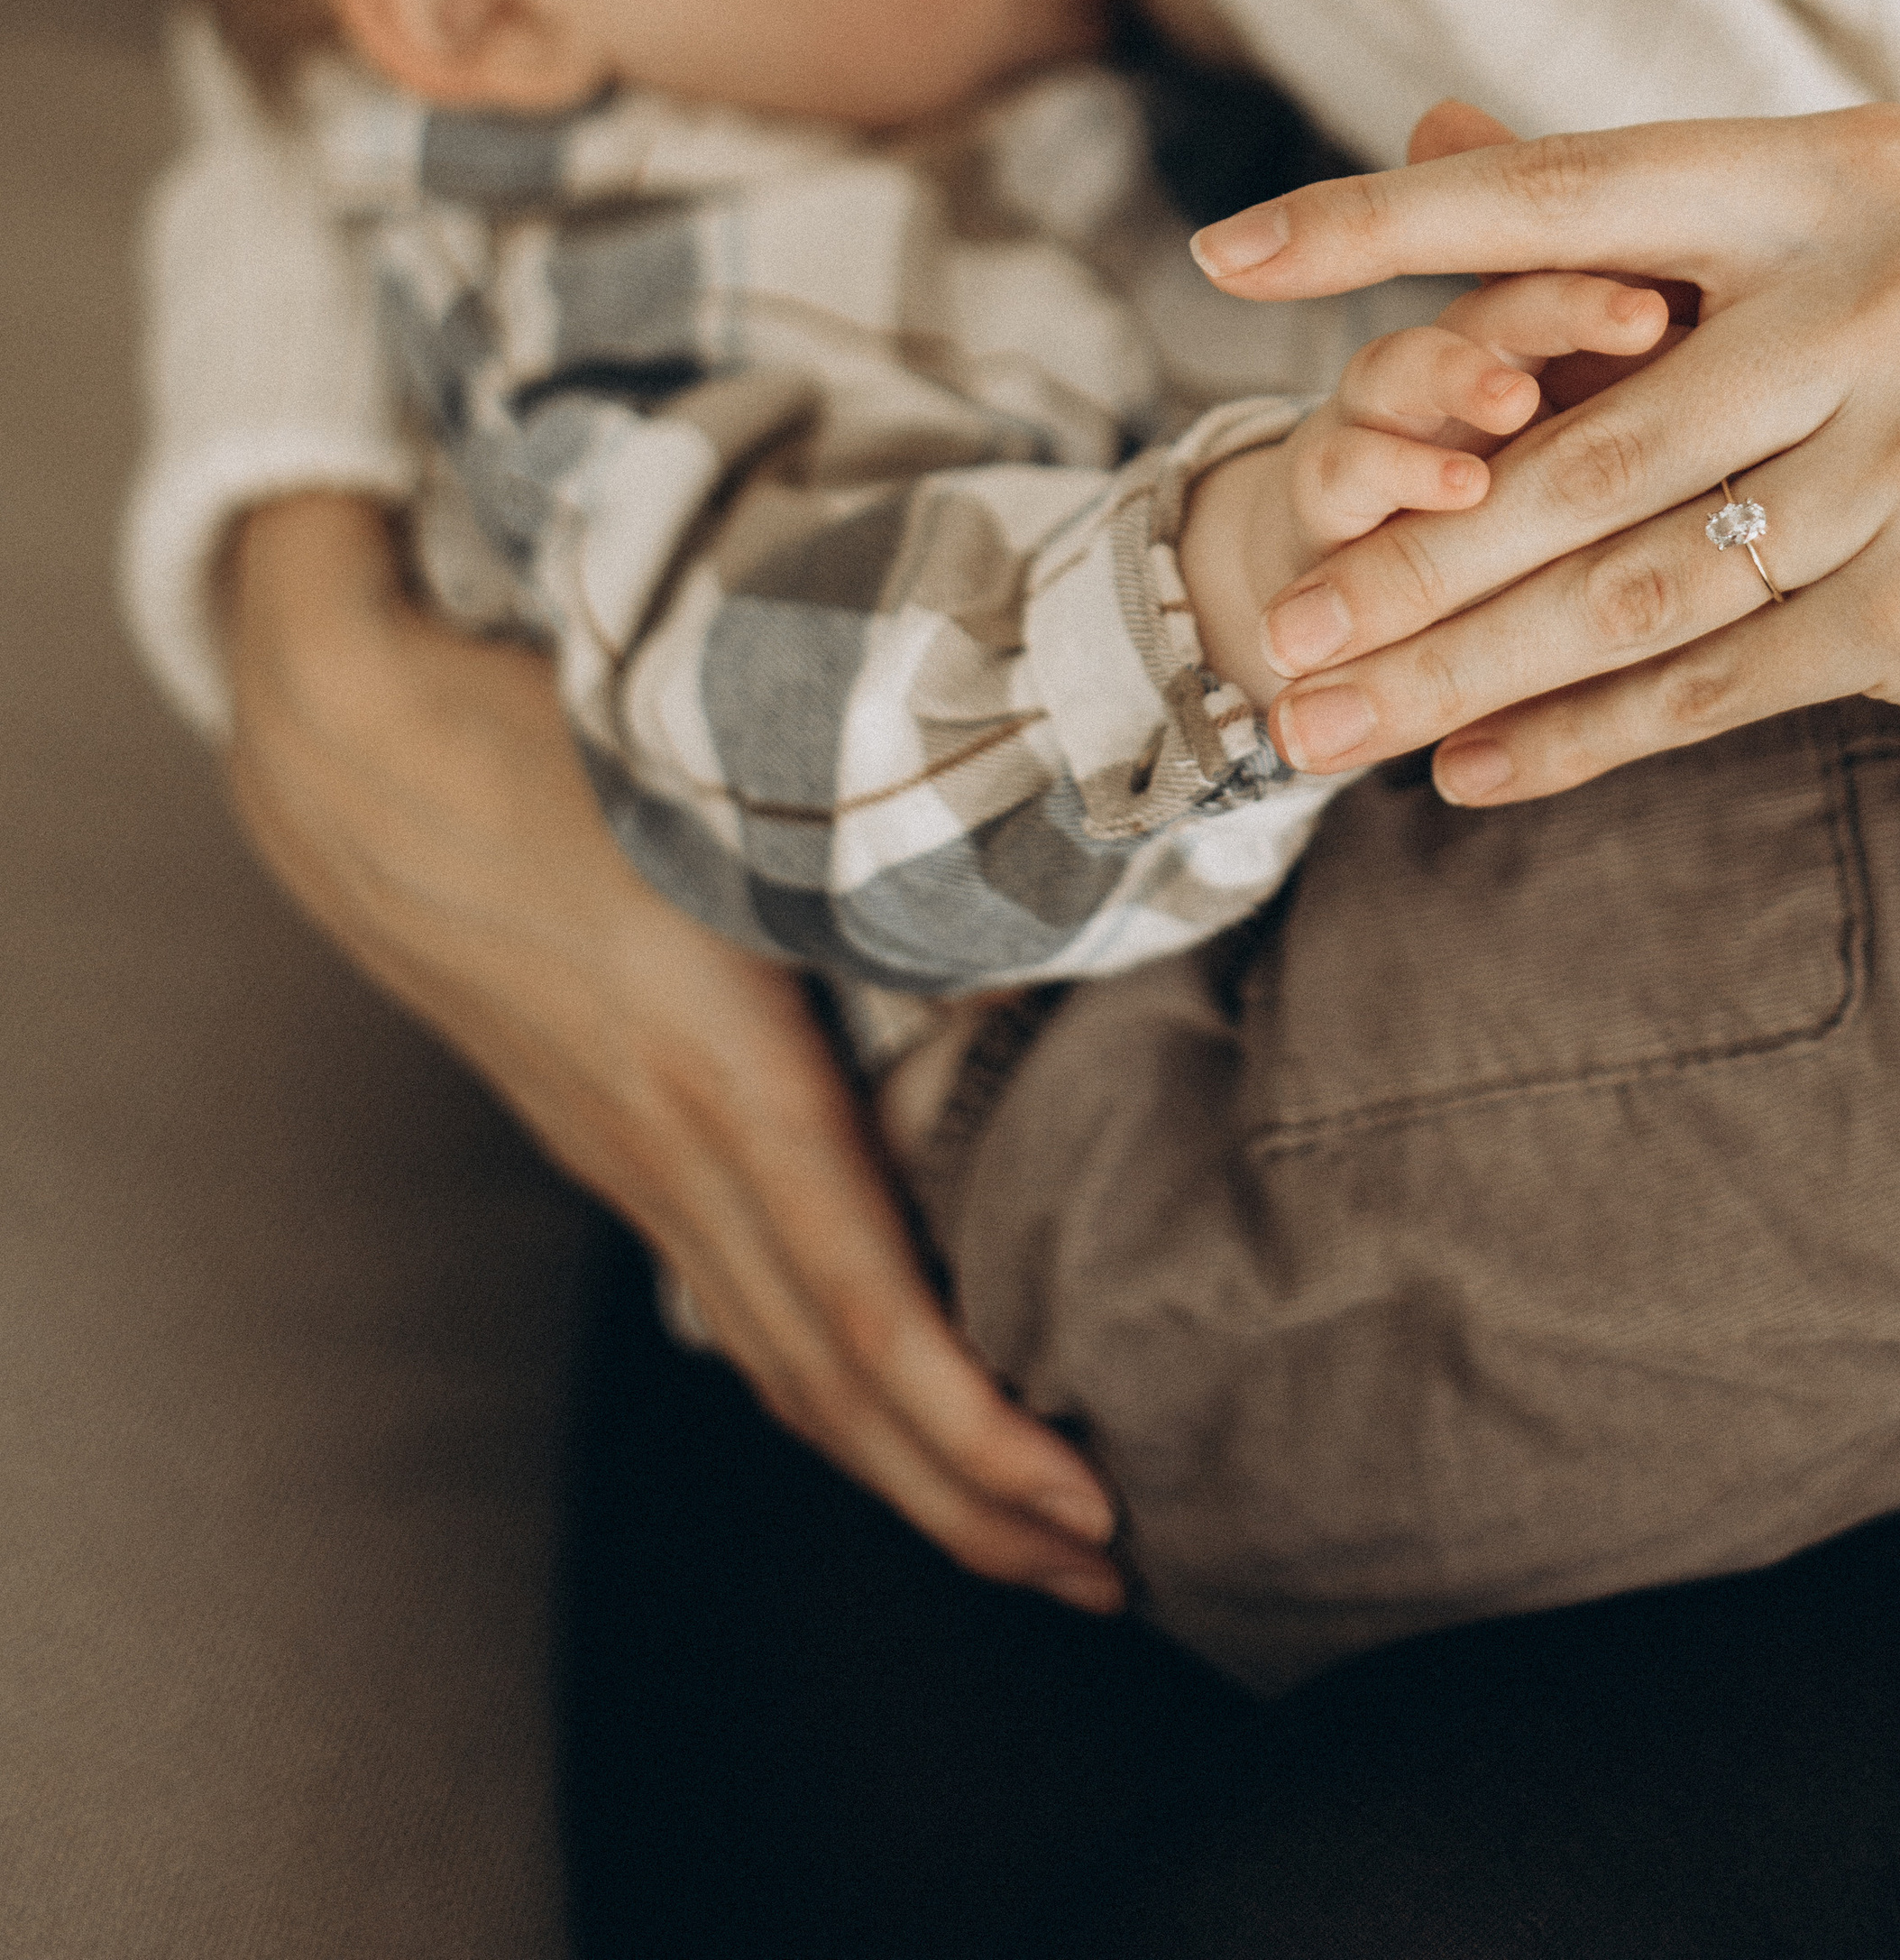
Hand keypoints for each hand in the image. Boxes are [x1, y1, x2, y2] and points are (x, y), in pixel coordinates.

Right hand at [222, 494, 1120, 1607]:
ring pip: (779, 1365)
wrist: (366, 766)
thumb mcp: (728, 788)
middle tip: (1110, 1578)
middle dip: (971, 1507)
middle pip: (830, 1390)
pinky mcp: (615, 1147)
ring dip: (904, 1470)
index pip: (863, 1314)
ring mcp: (633, 1165)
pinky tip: (888, 1407)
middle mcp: (673, 1153)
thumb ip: (874, 849)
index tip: (1086, 1503)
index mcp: (720, 1076)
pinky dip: (827, 1389)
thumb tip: (1050, 875)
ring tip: (1030, 1532)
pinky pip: (736, 1303)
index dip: (974, 1432)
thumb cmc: (552, 745)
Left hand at [1188, 103, 1899, 800]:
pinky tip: (1469, 770)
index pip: (1567, 197)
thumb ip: (1628, 217)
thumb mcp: (1820, 248)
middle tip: (1279, 630)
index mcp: (1832, 174)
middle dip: (1408, 558)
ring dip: (1458, 669)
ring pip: (1628, 584)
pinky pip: (1710, 681)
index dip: (1385, 228)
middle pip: (1580, 450)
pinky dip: (1580, 735)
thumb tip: (1430, 133)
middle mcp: (1889, 294)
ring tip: (1323, 722)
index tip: (1223, 257)